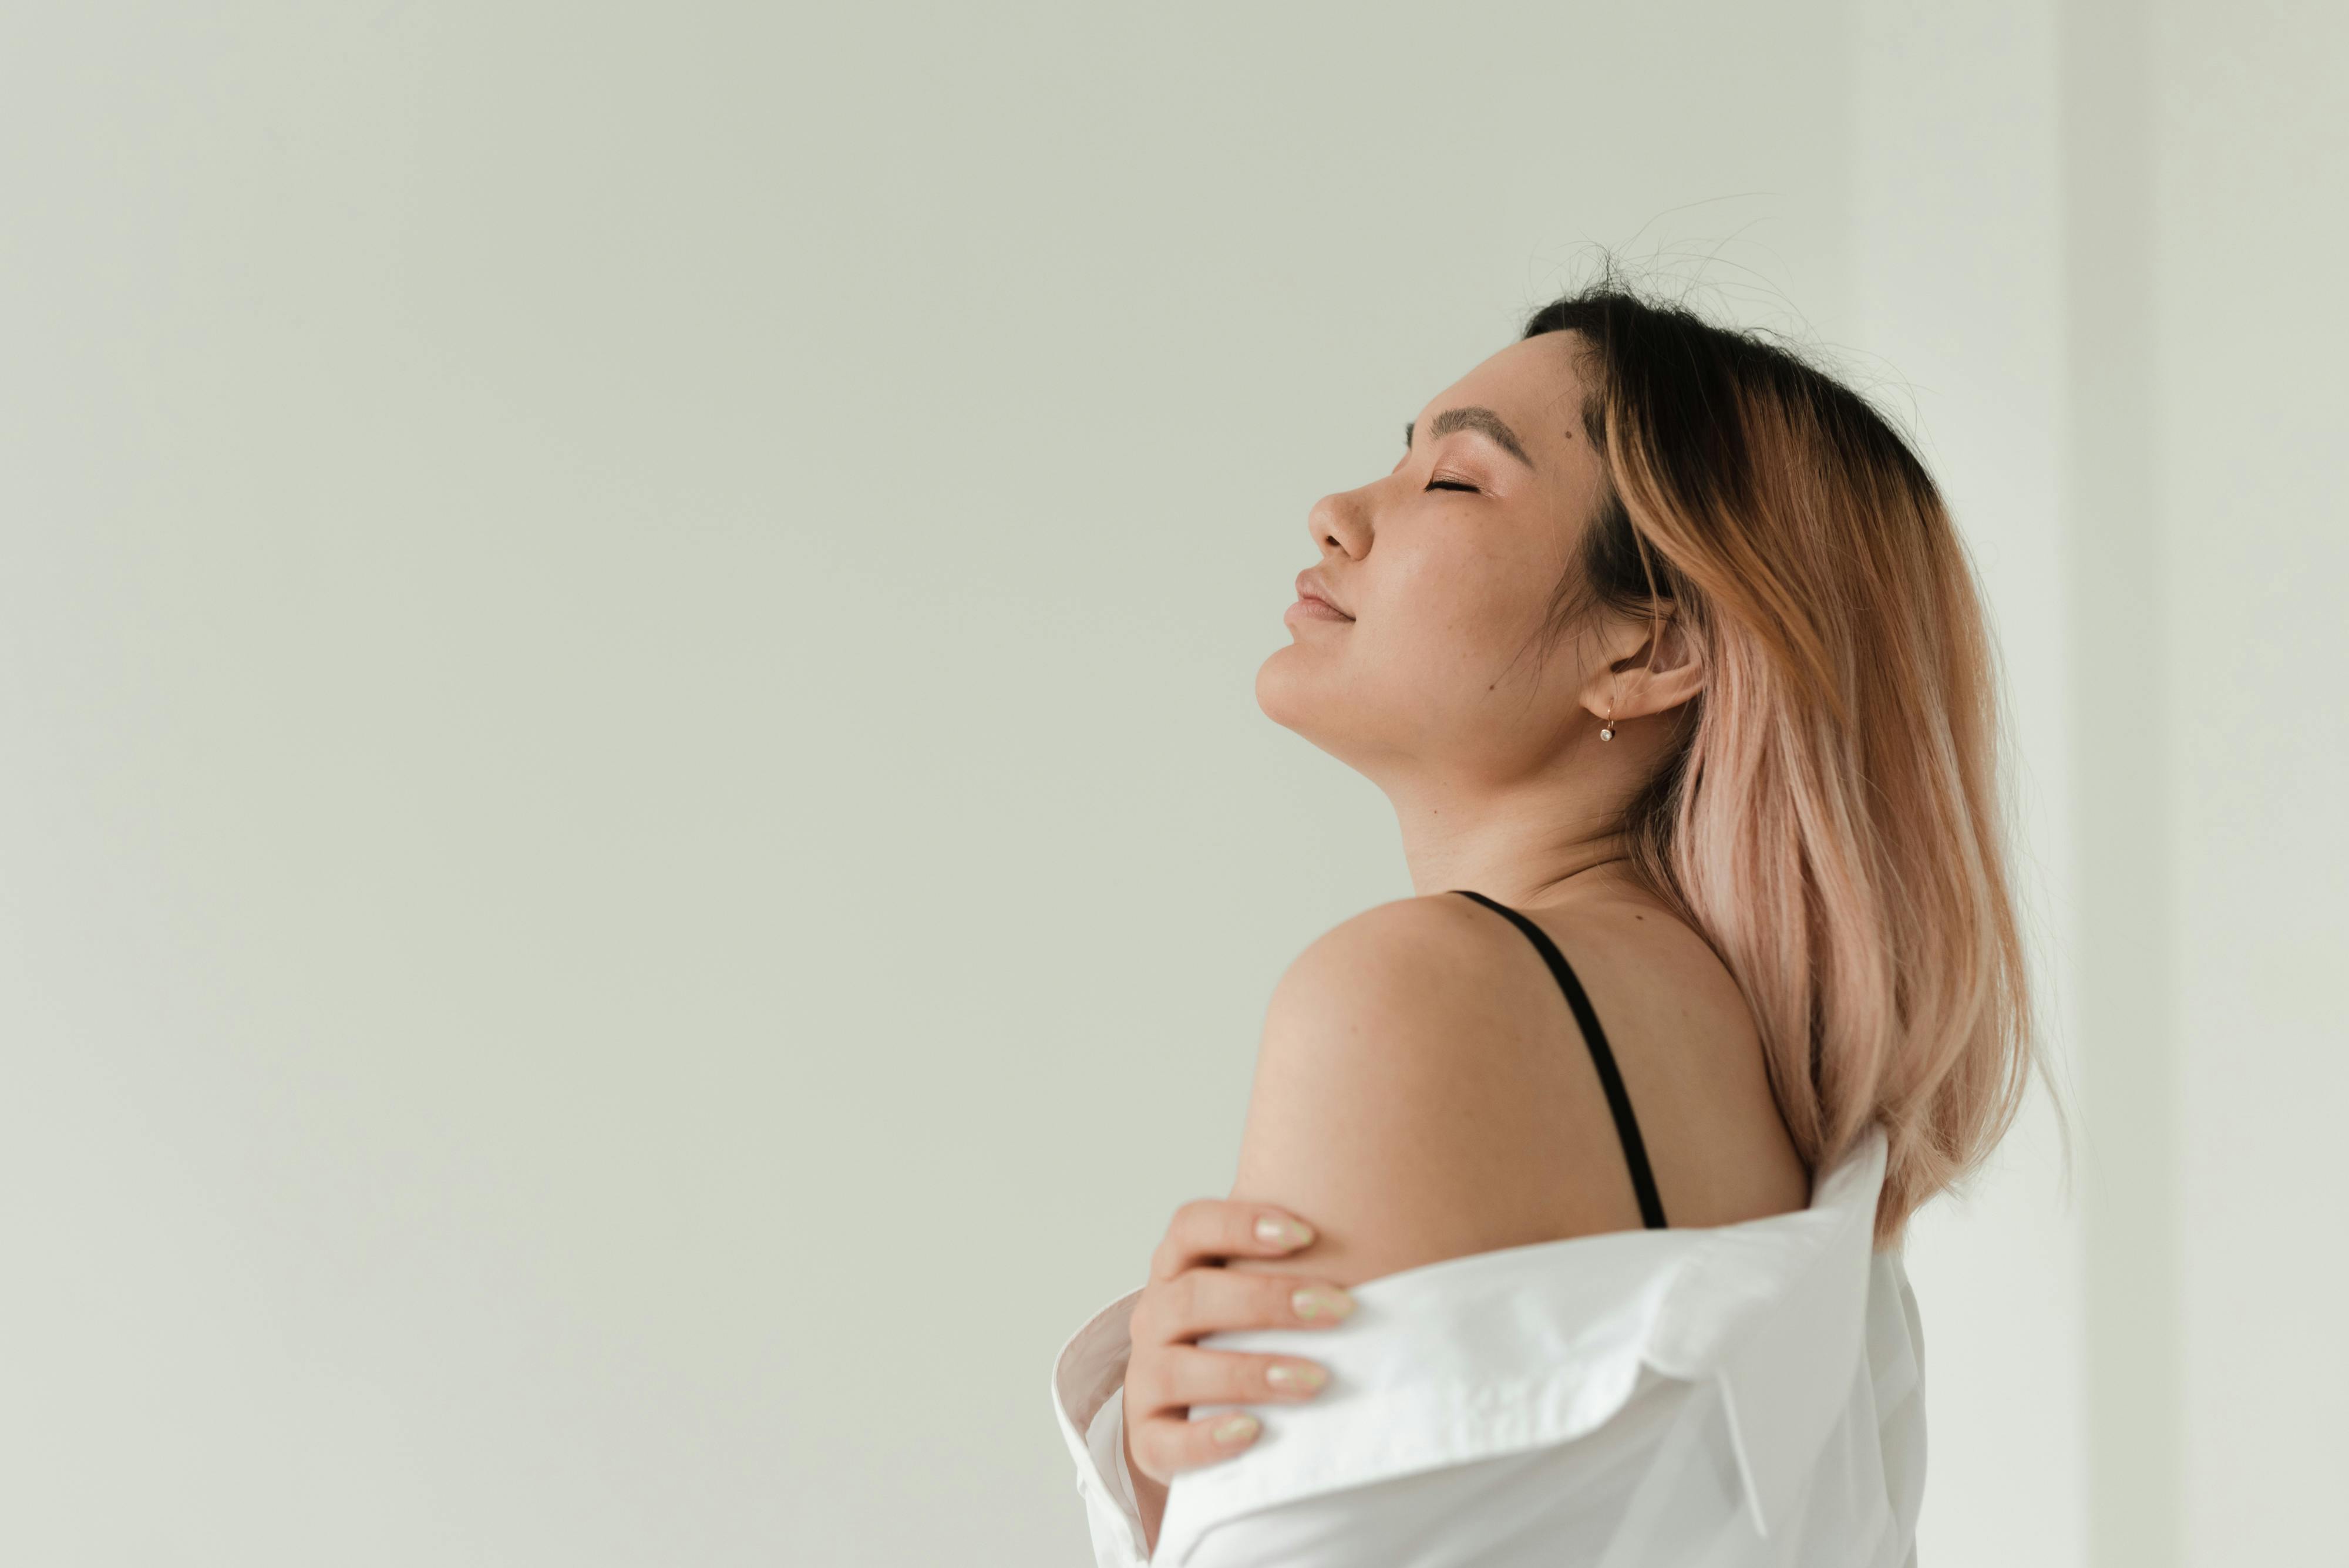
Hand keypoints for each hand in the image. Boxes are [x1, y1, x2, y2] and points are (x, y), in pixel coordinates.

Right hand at [1121, 1198, 1353, 1485]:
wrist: (1191, 1416)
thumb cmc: (1243, 1340)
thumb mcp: (1257, 1298)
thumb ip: (1300, 1267)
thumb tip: (1404, 1247)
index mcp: (1178, 1270)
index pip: (1190, 1227)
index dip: (1240, 1224)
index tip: (1306, 1234)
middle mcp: (1155, 1318)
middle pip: (1193, 1295)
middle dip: (1268, 1300)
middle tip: (1340, 1309)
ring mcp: (1145, 1380)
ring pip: (1178, 1368)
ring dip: (1250, 1371)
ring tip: (1314, 1380)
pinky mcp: (1149, 1439)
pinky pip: (1164, 1440)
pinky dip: (1206, 1437)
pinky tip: (1252, 1432)